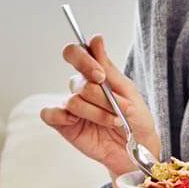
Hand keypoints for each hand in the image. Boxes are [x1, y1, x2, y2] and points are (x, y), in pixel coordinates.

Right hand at [40, 34, 163, 177]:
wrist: (138, 149)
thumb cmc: (136, 118)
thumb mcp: (128, 91)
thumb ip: (107, 67)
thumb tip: (95, 39)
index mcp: (95, 74)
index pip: (77, 53)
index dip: (83, 60)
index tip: (99, 76)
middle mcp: (81, 87)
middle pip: (77, 81)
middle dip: (100, 96)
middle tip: (114, 105)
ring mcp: (72, 106)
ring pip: (73, 101)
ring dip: (96, 113)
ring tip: (113, 121)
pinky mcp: (65, 124)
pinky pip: (49, 114)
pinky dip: (61, 116)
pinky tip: (77, 122)